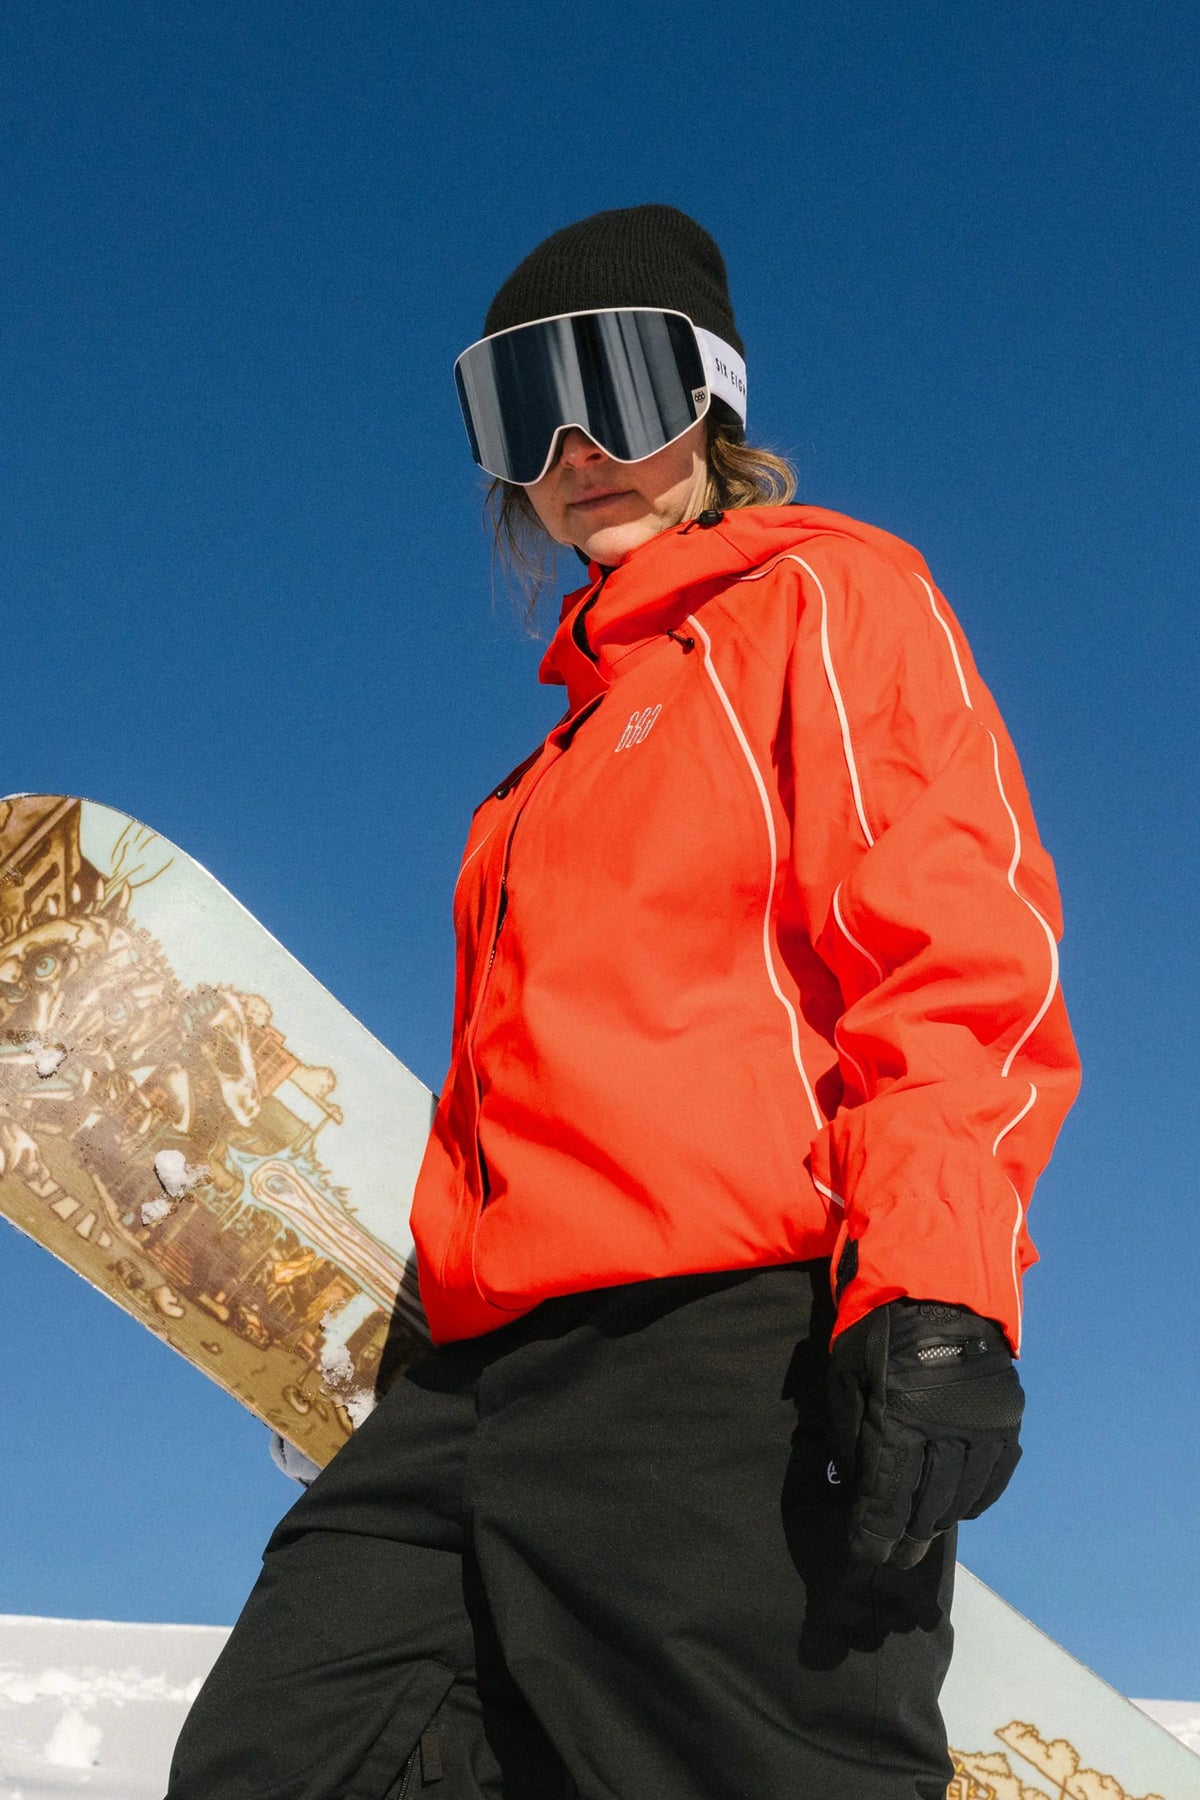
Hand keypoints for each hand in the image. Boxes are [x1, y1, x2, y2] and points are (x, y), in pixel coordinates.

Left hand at [827, 1299, 1023, 1567]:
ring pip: (961, 1496)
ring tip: (923, 1537)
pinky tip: (961, 1509)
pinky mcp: (1006, 1417)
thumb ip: (850, 1432)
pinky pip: (996, 1474)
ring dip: (940, 1523)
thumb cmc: (879, 1330)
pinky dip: (978, 1498)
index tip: (868, 1554)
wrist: (939, 1285)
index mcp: (897, 1419)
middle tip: (897, 1557)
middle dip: (907, 1538)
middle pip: (925, 1506)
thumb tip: (857, 1484)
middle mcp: (944, 1430)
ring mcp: (981, 1425)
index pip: (886, 1498)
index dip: (875, 1534)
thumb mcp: (845, 1374)